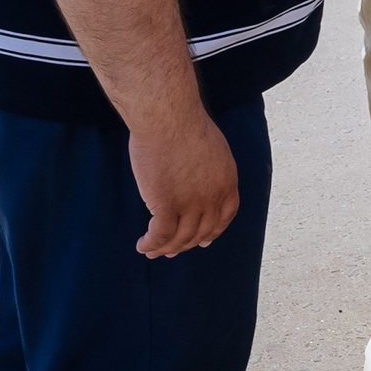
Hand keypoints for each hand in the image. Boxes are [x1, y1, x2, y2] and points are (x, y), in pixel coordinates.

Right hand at [129, 111, 239, 256]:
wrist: (168, 119)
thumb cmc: (184, 125)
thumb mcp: (212, 150)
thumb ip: (209, 171)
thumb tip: (198, 181)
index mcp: (227, 181)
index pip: (225, 216)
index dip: (213, 232)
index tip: (203, 241)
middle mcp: (213, 196)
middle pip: (202, 231)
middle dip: (187, 244)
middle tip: (173, 250)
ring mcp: (191, 203)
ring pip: (181, 237)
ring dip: (166, 248)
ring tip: (153, 251)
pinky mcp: (166, 205)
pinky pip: (160, 235)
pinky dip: (152, 244)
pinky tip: (143, 246)